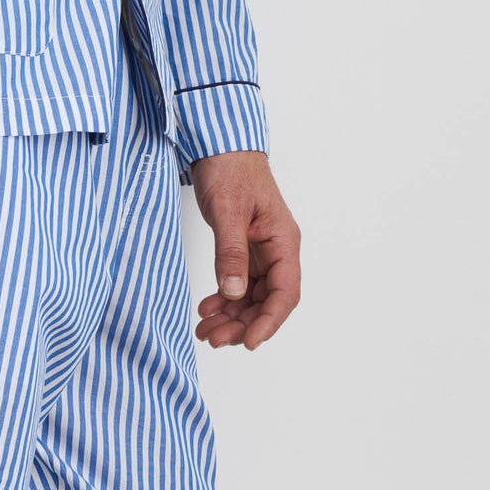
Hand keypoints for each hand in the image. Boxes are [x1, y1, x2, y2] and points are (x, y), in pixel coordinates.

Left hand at [189, 151, 300, 350]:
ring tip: (204, 330)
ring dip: (231, 318)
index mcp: (283, 242)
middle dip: (242, 324)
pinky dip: (223, 302)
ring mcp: (260, 254)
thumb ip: (231, 253)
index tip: (248, 342)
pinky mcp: (243, 253)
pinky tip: (206, 309)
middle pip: (267, 302)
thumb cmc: (230, 169)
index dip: (269, 321)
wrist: (219, 147)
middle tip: (213, 338)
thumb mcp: (228, 211)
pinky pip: (238, 286)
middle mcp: (276, 252)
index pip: (285, 293)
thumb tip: (234, 293)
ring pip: (251, 299)